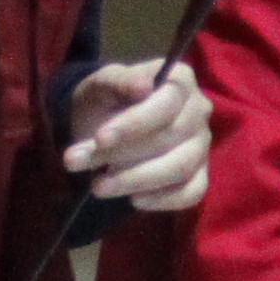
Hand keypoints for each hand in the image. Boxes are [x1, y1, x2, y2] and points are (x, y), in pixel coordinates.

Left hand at [66, 58, 209, 212]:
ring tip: (98, 186)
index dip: (135, 123)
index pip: (167, 102)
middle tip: (79, 162)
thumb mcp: (100, 85)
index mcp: (180, 80)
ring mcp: (201, 145)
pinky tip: (133, 199)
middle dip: (122, 154)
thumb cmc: (104, 102)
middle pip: (171, 137)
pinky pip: (191, 193)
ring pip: (180, 167)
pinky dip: (162, 200)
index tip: (100, 139)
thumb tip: (143, 85)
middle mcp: (198, 111)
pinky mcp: (198, 175)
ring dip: (136, 180)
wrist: (101, 129)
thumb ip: (118, 81)